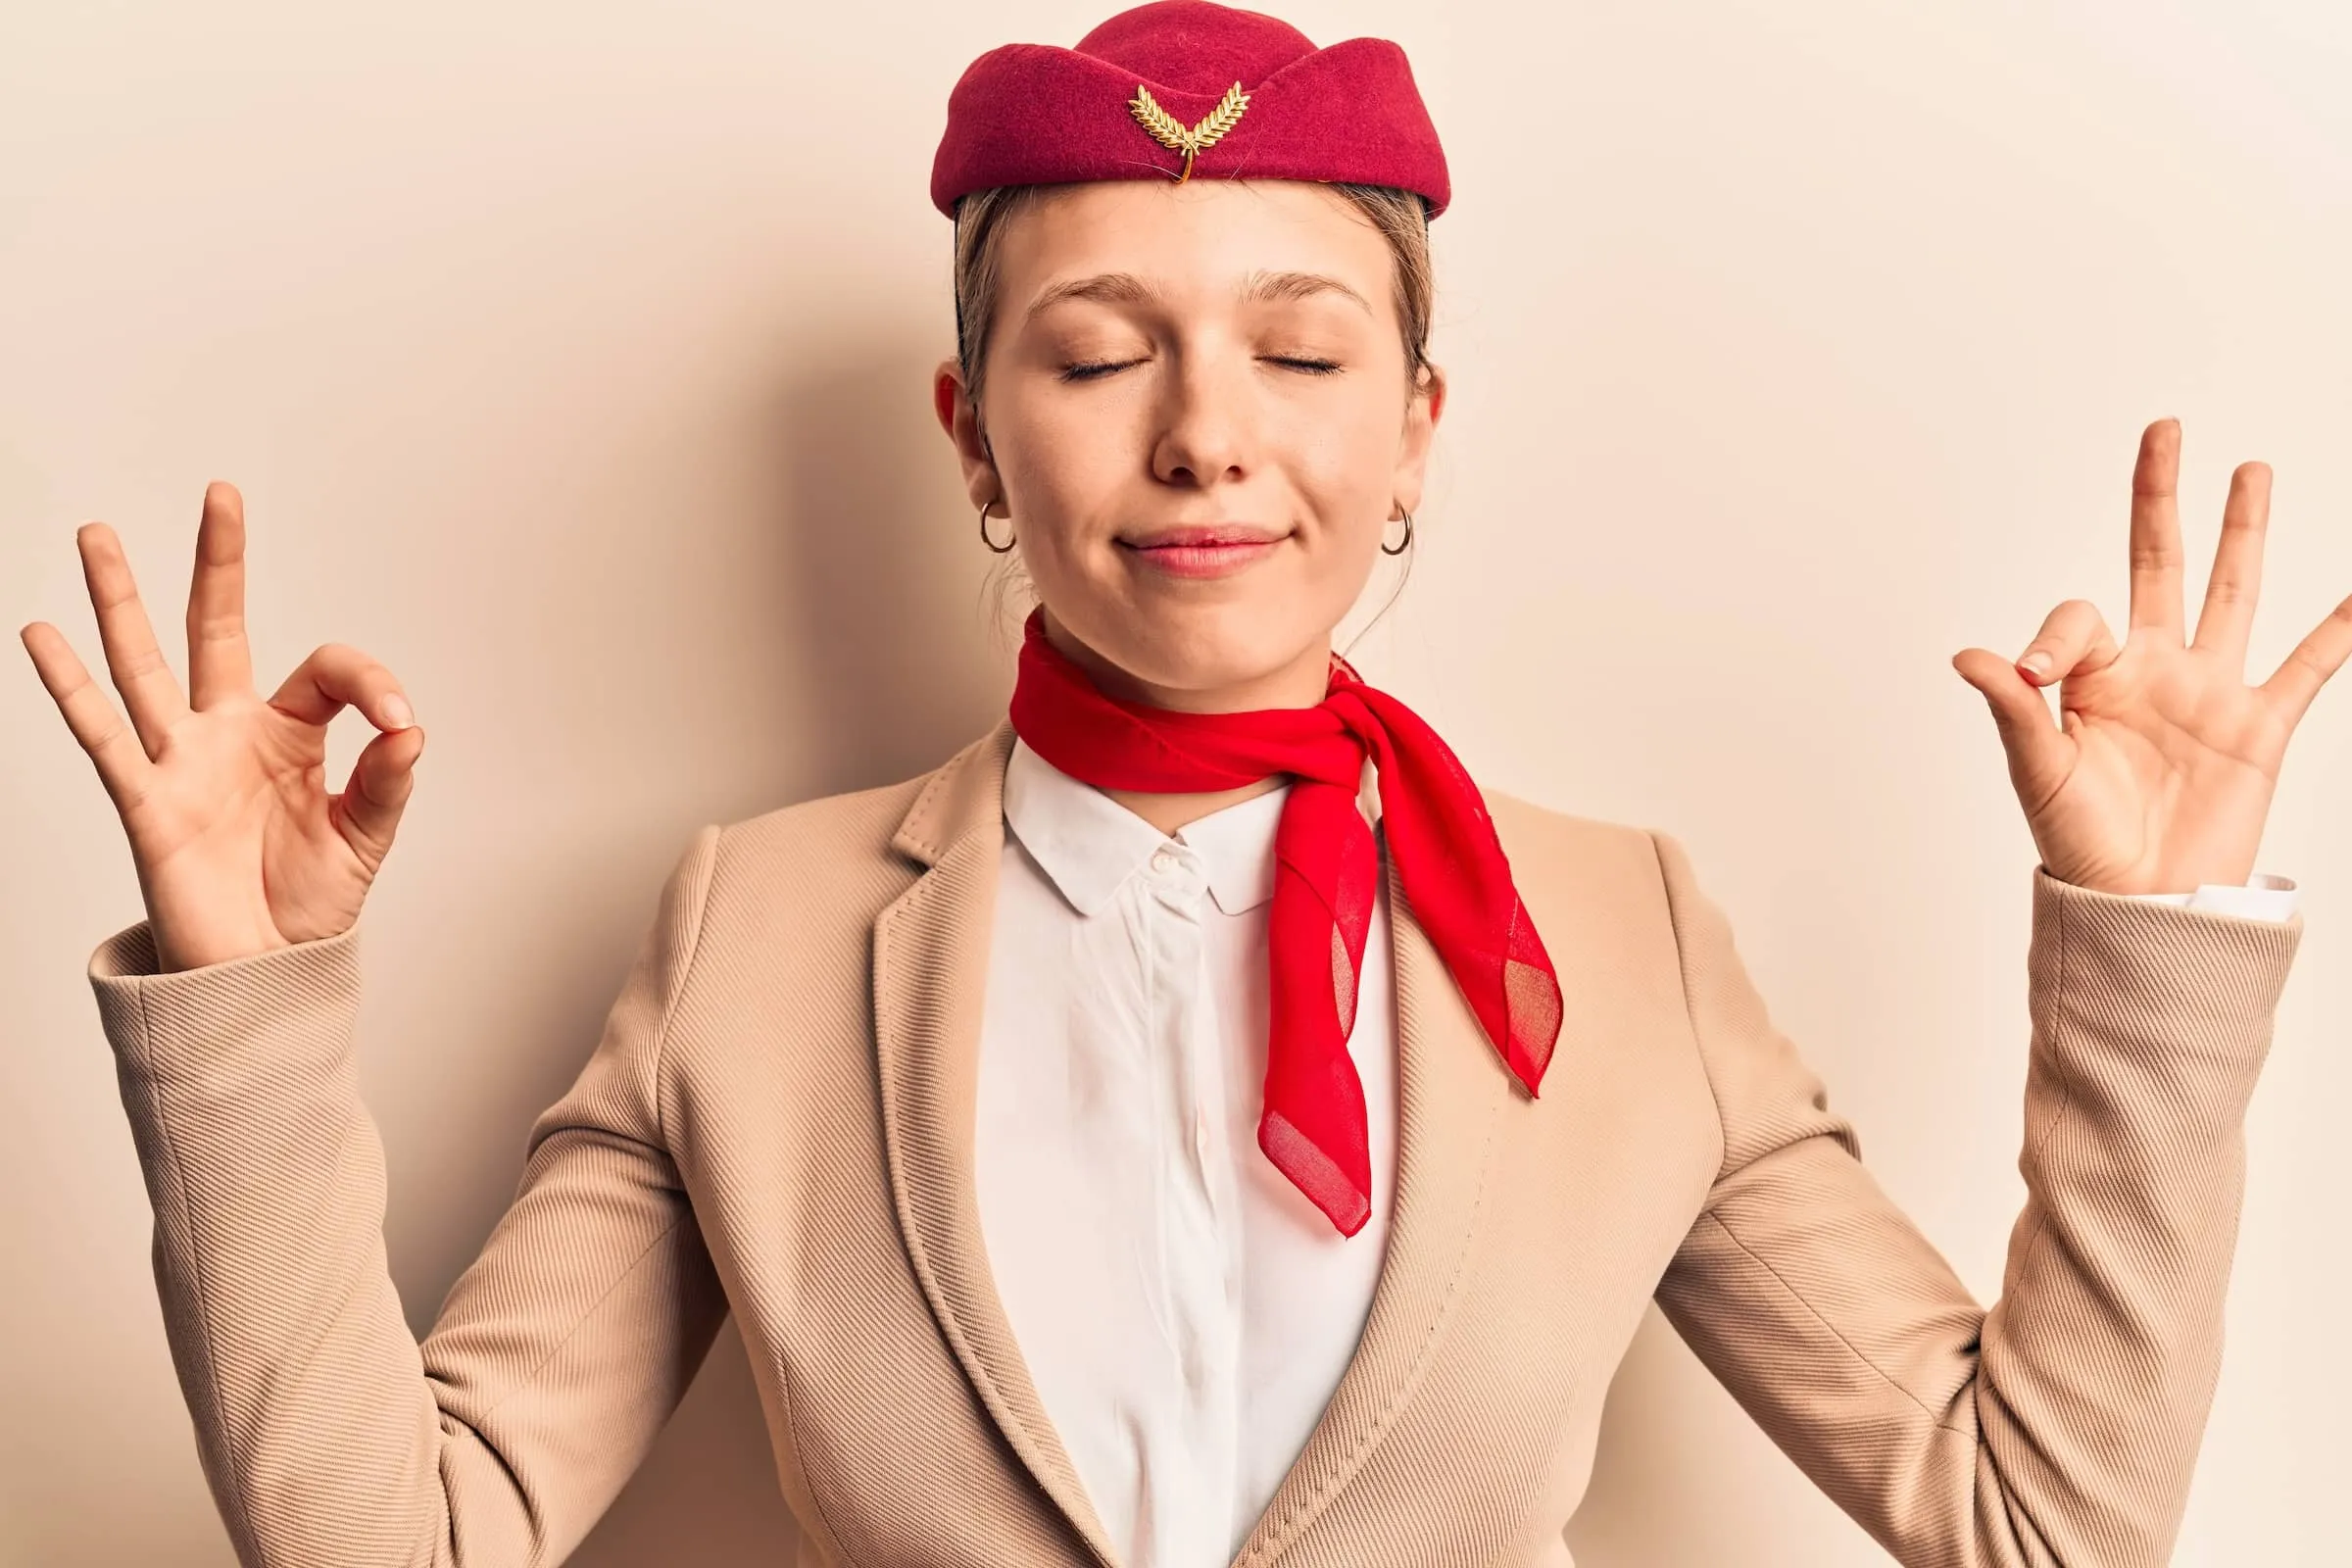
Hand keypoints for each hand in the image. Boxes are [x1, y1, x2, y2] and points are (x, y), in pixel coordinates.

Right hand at [19, 482, 425, 972]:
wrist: (263, 970)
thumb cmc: (306, 902)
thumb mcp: (365, 838)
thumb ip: (387, 783)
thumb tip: (412, 731)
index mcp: (292, 734)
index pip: (328, 673)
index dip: (372, 686)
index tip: (400, 726)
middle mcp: (230, 732)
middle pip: (219, 629)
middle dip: (220, 563)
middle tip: (221, 493)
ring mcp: (182, 760)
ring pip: (145, 664)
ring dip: (121, 600)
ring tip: (96, 534)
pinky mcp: (147, 801)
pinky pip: (103, 736)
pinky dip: (71, 686)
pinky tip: (40, 634)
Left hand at [1952, 418, 2349, 894]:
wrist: (2137, 904)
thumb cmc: (2075, 842)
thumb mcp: (2036, 769)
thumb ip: (2014, 706)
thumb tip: (1967, 655)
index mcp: (2091, 677)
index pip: (2080, 617)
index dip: (2056, 634)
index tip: (2034, 673)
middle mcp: (2151, 670)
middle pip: (2159, 563)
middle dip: (2159, 497)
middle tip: (2164, 428)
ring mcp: (2209, 692)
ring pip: (2233, 592)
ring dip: (2242, 531)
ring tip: (2250, 469)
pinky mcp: (2259, 727)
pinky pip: (2309, 667)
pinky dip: (2340, 629)